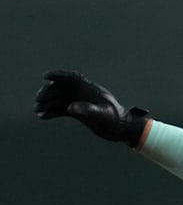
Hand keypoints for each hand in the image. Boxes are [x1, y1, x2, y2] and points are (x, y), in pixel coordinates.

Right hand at [34, 70, 148, 146]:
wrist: (121, 129)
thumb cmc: (115, 120)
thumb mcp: (103, 115)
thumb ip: (88, 110)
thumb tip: (71, 107)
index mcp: (90, 89)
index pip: (72, 77)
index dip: (58, 75)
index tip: (46, 76)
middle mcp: (83, 94)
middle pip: (62, 88)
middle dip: (48, 92)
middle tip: (39, 101)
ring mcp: (80, 102)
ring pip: (59, 99)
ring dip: (47, 103)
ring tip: (37, 111)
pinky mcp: (78, 112)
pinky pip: (61, 109)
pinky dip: (52, 112)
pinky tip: (43, 117)